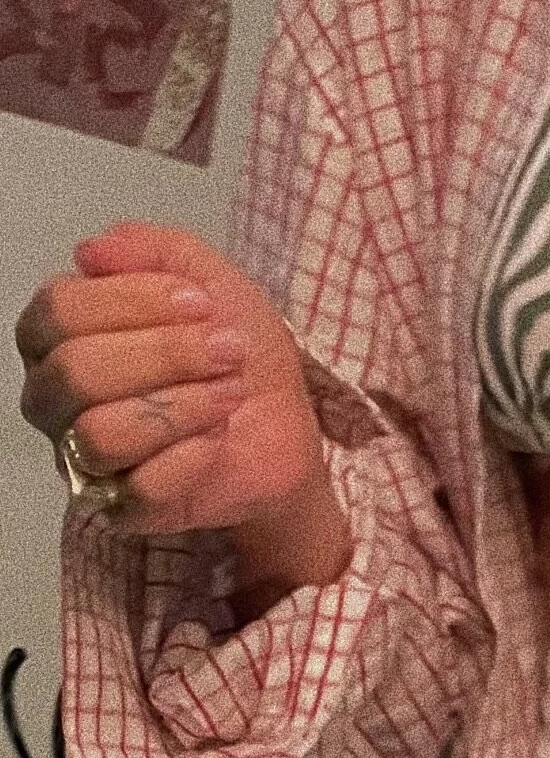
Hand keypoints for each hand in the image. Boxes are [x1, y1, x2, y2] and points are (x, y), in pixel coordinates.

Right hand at [15, 221, 344, 565]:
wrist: (285, 426)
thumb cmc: (236, 355)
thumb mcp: (215, 283)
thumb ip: (159, 251)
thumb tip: (94, 250)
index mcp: (61, 337)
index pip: (59, 310)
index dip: (133, 300)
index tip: (203, 303)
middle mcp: (56, 399)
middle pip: (76, 371)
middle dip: (167, 354)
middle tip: (228, 351)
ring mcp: (85, 458)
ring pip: (99, 432)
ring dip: (182, 405)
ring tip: (231, 393)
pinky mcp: (127, 508)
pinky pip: (138, 488)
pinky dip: (191, 456)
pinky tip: (219, 439)